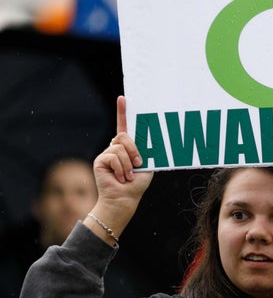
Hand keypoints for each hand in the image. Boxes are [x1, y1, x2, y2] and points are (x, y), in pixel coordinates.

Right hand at [84, 96, 153, 242]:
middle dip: (134, 150)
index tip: (124, 98)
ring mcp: (107, 153)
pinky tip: (120, 177)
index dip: (123, 112)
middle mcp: (115, 148)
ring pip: (120, 147)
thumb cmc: (137, 183)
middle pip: (124, 136)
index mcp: (127, 147)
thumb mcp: (146, 164)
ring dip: (129, 163)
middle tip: (138, 164)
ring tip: (128, 175)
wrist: (125, 198)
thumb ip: (143, 150)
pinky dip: (122, 168)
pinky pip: (114, 156)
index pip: (124, 127)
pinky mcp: (100, 160)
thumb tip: (147, 138)